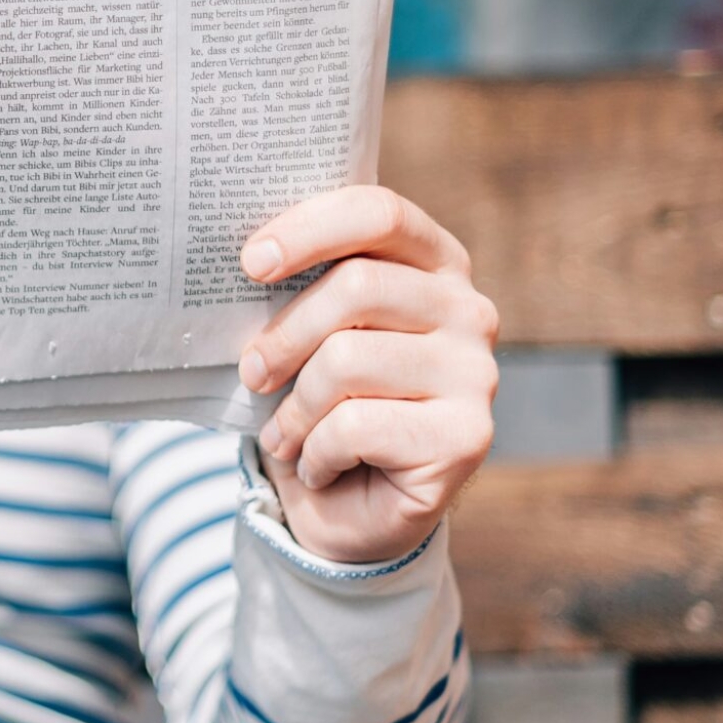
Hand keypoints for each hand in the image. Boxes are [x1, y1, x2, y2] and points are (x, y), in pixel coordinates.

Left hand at [237, 185, 498, 565]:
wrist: (350, 508)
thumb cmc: (322, 401)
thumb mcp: (305, 333)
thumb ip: (296, 287)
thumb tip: (245, 258)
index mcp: (433, 263)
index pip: (379, 213)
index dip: (310, 229)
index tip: (251, 262)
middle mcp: (468, 310)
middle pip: (357, 286)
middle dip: (284, 335)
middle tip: (251, 373)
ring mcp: (477, 373)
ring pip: (347, 359)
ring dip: (295, 407)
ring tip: (284, 433)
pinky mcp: (467, 436)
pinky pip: (356, 424)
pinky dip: (315, 451)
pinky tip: (318, 465)